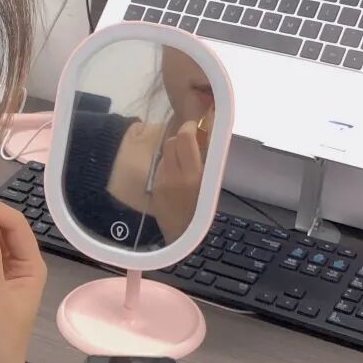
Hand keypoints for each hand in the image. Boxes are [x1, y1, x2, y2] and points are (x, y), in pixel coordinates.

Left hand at [152, 121, 203, 244]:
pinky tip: (174, 177)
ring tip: (183, 164)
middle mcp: (175, 176)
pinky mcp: (153, 186)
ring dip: (173, 154)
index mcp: (194, 175)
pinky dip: (167, 166)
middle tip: (189, 144)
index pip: (184, 139)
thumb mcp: (209, 186)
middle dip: (180, 140)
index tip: (193, 127)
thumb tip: (203, 138)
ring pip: (165, 154)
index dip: (188, 128)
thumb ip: (206, 162)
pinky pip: (160, 167)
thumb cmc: (202, 211)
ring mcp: (161, 181)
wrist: (183, 234)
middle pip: (172, 142)